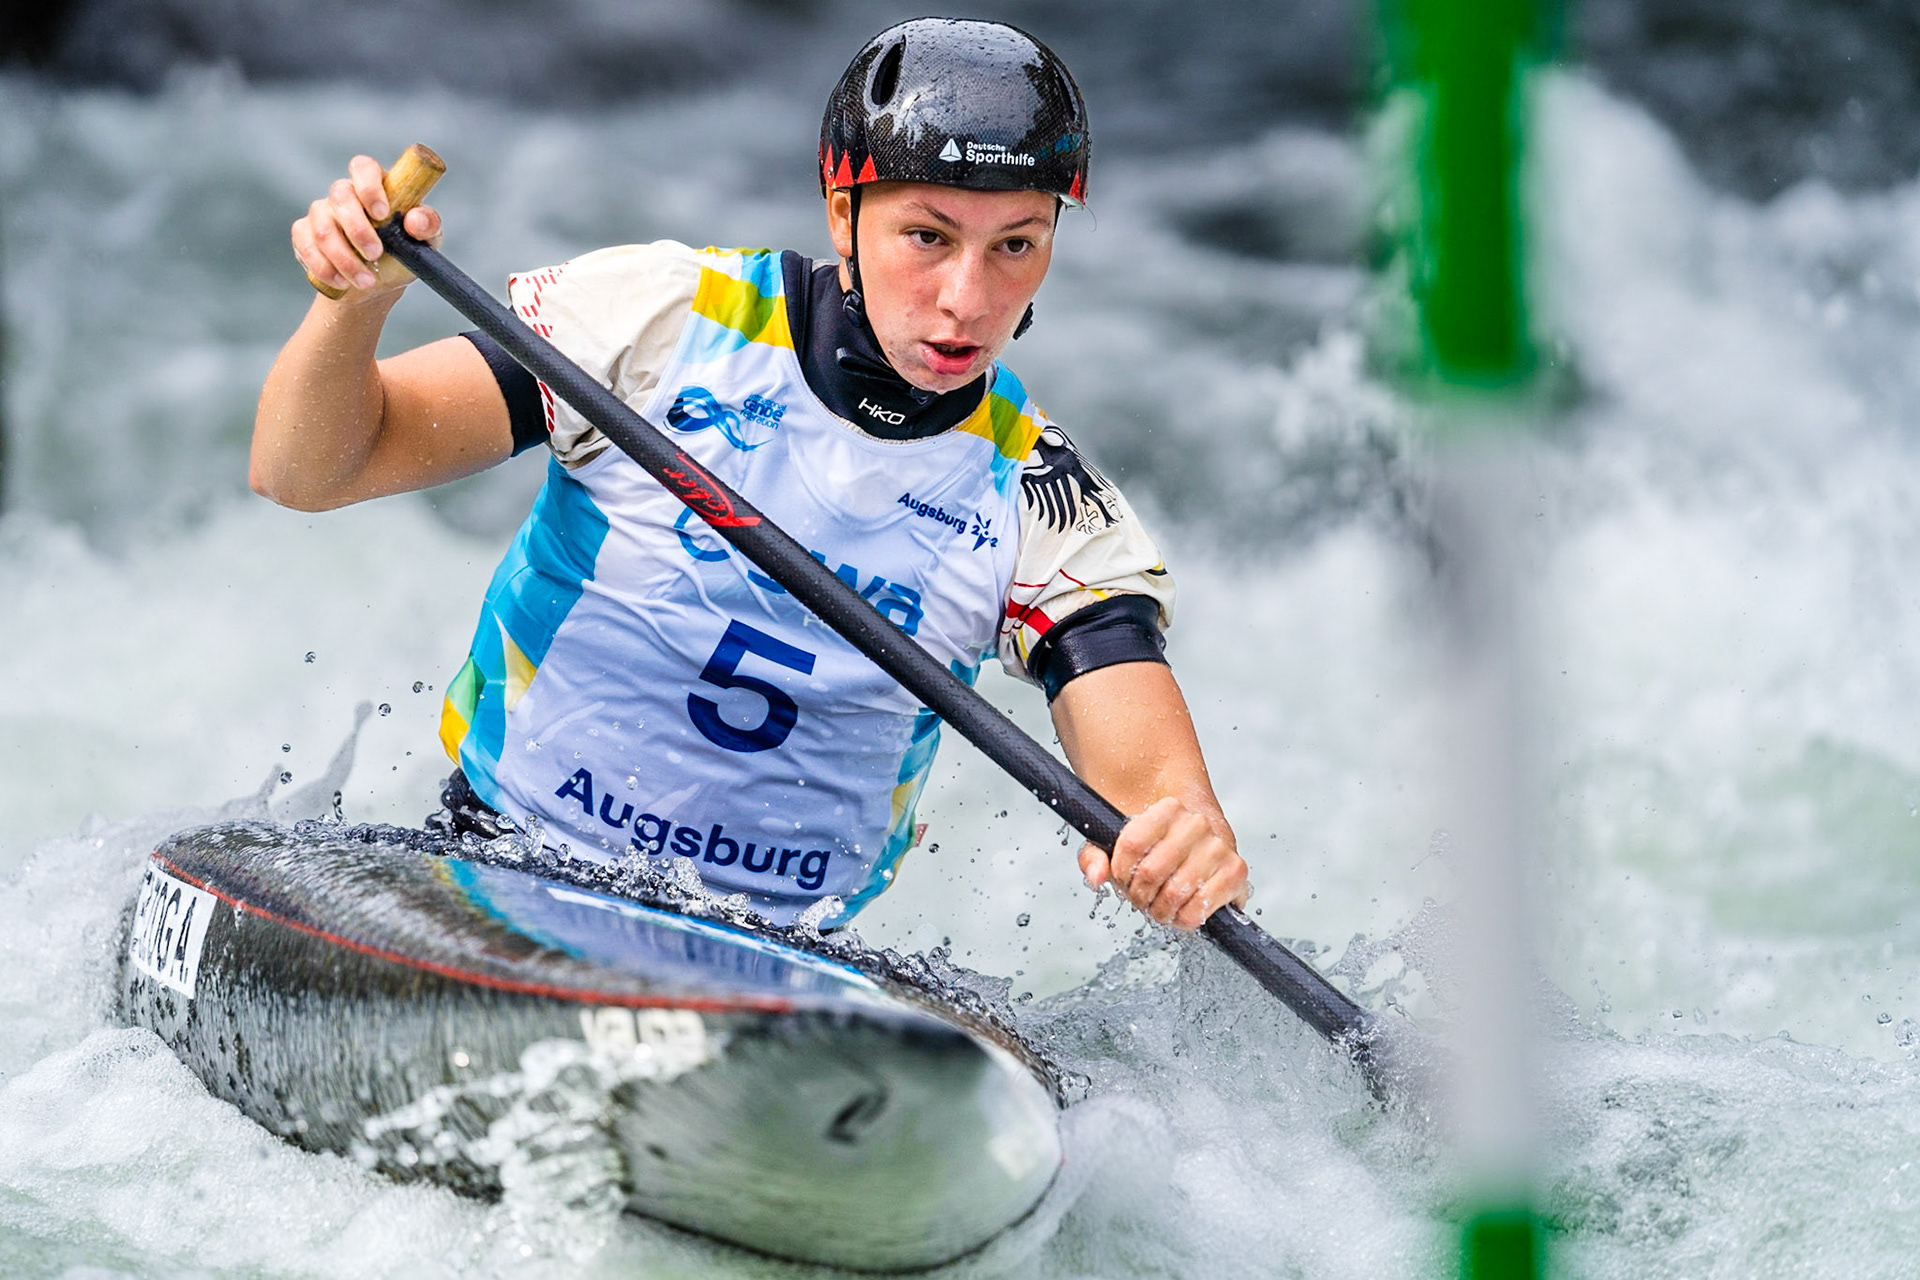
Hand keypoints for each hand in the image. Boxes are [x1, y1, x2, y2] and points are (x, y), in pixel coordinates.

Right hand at [292, 154, 441, 298]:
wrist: (376, 286)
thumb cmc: (402, 255)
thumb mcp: (424, 242)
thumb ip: (428, 226)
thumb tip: (415, 220)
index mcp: (376, 186)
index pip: (364, 167)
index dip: (369, 187)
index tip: (382, 214)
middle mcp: (345, 194)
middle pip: (340, 196)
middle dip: (358, 230)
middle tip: (376, 255)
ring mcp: (322, 212)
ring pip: (322, 227)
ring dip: (344, 258)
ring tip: (365, 281)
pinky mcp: (304, 234)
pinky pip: (305, 244)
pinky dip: (324, 267)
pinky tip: (341, 282)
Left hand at [1078, 796, 1250, 930]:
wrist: (1197, 846)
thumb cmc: (1156, 847)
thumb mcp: (1116, 843)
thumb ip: (1094, 855)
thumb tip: (1095, 876)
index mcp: (1168, 808)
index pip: (1132, 843)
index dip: (1120, 870)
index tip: (1122, 876)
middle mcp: (1197, 822)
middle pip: (1151, 872)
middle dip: (1139, 895)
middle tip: (1142, 898)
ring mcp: (1220, 846)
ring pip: (1175, 892)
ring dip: (1160, 910)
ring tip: (1160, 906)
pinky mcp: (1236, 872)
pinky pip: (1200, 907)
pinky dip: (1184, 918)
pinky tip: (1181, 912)